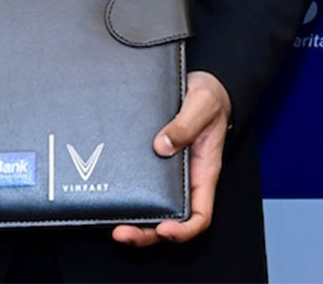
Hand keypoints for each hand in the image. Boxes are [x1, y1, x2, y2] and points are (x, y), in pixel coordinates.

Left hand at [112, 70, 231, 246]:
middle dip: (147, 233)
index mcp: (204, 172)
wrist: (201, 88)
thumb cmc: (210, 99)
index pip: (200, 215)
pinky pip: (143, 188)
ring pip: (154, 209)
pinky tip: (113, 198)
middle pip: (171, 221)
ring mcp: (169, 175)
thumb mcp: (201, 106)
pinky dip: (129, 199)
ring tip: (114, 225)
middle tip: (123, 233)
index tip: (165, 229)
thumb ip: (185, 125)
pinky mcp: (154, 165)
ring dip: (136, 222)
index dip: (184, 230)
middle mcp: (187, 180)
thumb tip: (162, 146)